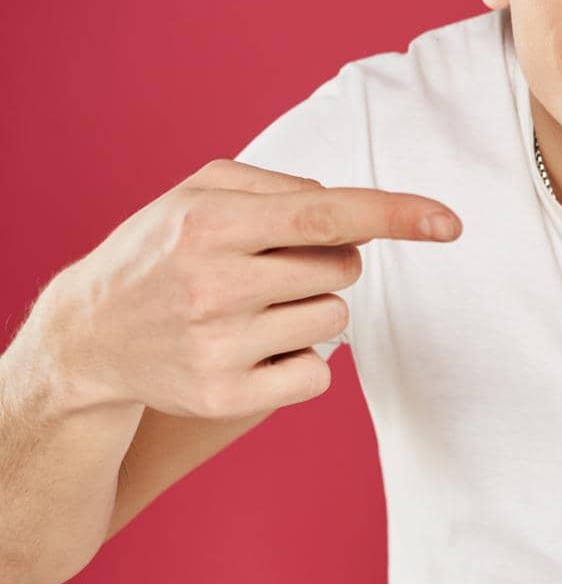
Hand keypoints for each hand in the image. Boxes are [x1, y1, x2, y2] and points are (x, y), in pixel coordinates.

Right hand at [36, 159, 461, 417]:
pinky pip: (318, 374)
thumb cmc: (162, 249)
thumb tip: (357, 216)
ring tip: (251, 308)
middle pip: (343, 269)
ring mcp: (219, 346)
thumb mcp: (201, 192)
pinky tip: (254, 349)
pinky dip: (302, 361)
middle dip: (327, 264)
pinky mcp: (224, 396)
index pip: (325, 215)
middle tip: (270, 268)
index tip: (449, 222)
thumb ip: (283, 187)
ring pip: (335, 320)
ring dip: (311, 310)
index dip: (395, 215)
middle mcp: (214, 285)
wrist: (89, 335)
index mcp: (210, 224)